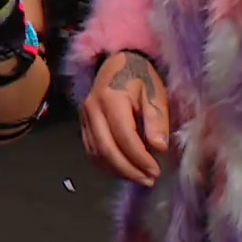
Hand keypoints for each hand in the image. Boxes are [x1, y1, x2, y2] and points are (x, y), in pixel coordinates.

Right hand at [80, 51, 170, 185]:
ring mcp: (84, 117)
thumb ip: (156, 119)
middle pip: (106, 149)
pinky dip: (106, 164)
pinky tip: (122, 170)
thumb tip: (159, 148)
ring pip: (96, 153)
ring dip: (117, 170)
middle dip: (128, 169)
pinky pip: (91, 149)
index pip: (124, 136)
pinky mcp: (82, 123)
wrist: (118, 61)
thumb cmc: (141, 76)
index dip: (140, 158)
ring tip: (138, 178)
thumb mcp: (154, 92)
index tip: (156, 171)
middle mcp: (92, 109)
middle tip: (148, 180)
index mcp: (110, 99)